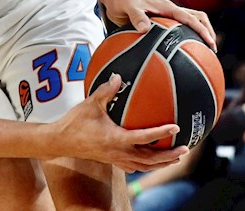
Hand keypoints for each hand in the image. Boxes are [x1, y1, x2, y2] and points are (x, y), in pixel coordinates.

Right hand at [53, 74, 188, 172]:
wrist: (60, 142)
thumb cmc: (74, 122)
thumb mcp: (90, 104)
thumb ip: (106, 90)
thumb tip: (118, 76)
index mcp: (115, 138)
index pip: (144, 137)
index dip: (161, 132)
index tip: (175, 127)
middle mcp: (118, 152)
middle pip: (150, 159)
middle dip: (169, 156)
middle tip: (185, 149)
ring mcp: (116, 159)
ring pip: (144, 167)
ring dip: (161, 163)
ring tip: (175, 159)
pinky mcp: (112, 162)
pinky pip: (134, 167)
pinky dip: (146, 165)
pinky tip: (151, 161)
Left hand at [99, 0, 216, 50]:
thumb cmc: (121, 1)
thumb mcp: (126, 7)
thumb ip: (135, 16)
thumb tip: (145, 29)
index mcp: (167, 7)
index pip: (191, 18)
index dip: (202, 30)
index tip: (210, 43)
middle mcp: (171, 10)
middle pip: (198, 18)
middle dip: (208, 32)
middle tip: (212, 51)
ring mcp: (168, 15)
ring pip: (191, 22)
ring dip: (199, 34)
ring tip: (203, 53)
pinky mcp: (163, 20)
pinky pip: (178, 28)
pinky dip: (184, 38)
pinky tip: (180, 53)